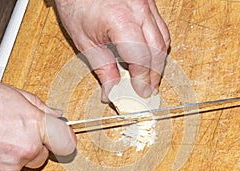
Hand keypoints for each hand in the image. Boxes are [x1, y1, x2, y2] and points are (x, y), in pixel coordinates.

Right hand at [0, 82, 75, 170]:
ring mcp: (8, 166)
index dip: (65, 138)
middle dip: (34, 146)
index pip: (66, 141)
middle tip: (17, 133)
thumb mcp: (12, 94)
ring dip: (15, 155)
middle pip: (43, 155)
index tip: (63, 137)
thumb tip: (55, 114)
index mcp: (34, 126)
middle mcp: (25, 149)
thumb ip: (39, 106)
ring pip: (22, 165)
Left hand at [55, 0, 169, 101]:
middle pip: (157, 50)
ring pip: (163, 40)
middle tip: (148, 90)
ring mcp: (147, 4)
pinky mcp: (149, 3)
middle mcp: (139, 9)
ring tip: (149, 78)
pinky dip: (158, 47)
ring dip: (158, 62)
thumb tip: (111, 92)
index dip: (143, 79)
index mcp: (120, 19)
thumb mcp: (85, 41)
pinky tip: (150, 58)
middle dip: (154, 75)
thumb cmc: (76, 3)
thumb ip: (102, 68)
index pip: (141, 57)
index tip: (141, 93)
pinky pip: (161, 29)